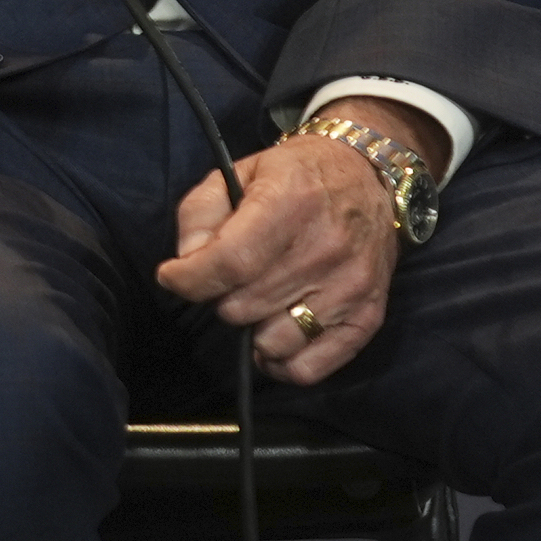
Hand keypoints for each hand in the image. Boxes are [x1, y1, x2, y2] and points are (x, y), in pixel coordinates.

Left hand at [156, 97, 440, 386]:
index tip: (172, 277)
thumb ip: (200, 214)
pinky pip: (309, 368)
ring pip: (271, 342)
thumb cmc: (294, 177)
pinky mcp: (367, 317)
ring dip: (251, 327)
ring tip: (255, 301)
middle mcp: (326, 249)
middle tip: (228, 279)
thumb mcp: (237, 173)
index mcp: (290, 204)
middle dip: (220, 297)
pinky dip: (280, 362)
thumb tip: (186, 263)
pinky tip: (270, 335)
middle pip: (244, 306)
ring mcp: (350, 288)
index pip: (231, 262)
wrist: (367, 178)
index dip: (189, 279)